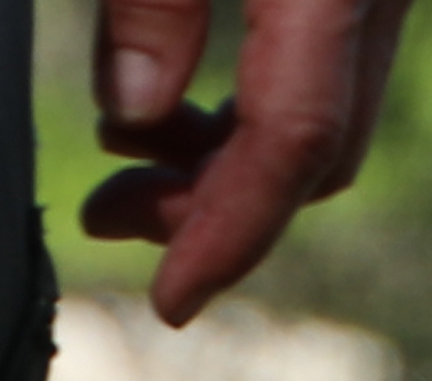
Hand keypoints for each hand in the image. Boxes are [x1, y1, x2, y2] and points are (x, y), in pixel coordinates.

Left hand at [82, 0, 416, 322]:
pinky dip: (252, 104)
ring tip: (121, 146)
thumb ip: (151, 2)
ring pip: (325, 112)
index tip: (171, 301)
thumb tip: (130, 107)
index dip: (230, 234)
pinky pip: (324, 67)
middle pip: (316, 144)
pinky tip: (172, 99)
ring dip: (223, 155)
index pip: (297, 139)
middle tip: (105, 213)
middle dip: (210, 205)